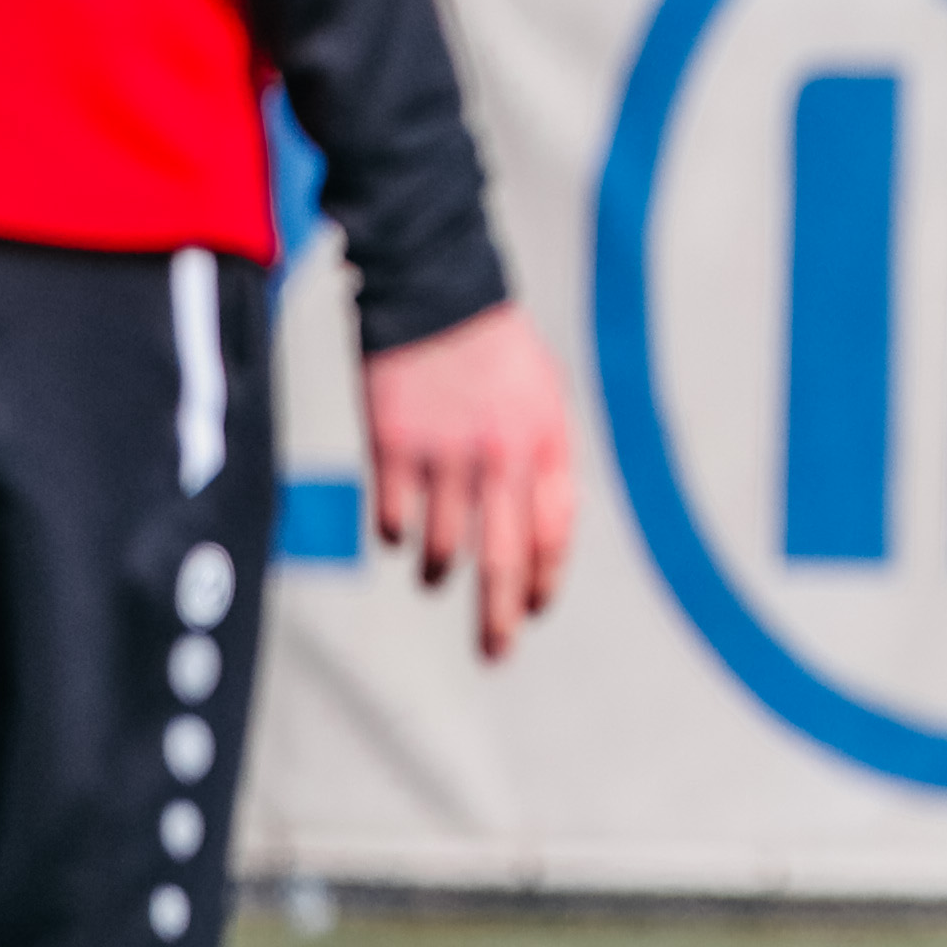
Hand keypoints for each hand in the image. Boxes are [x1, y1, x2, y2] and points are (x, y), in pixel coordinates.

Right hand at [359, 301, 577, 663]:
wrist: (438, 293)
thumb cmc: (496, 351)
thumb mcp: (545, 401)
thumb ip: (544, 463)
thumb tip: (539, 531)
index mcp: (548, 446)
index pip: (553, 536)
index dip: (543, 580)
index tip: (532, 608)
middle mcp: (502, 458)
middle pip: (503, 558)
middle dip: (499, 615)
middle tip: (495, 653)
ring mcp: (446, 454)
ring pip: (444, 545)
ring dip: (439, 571)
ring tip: (433, 575)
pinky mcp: (393, 445)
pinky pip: (392, 515)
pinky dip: (393, 534)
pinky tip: (394, 535)